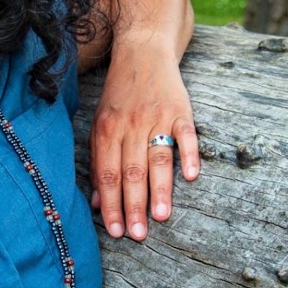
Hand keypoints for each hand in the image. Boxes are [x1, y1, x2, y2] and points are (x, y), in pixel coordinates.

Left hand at [89, 43, 199, 240]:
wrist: (142, 52)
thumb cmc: (119, 96)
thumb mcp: (100, 125)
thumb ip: (99, 162)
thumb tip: (97, 202)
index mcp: (106, 131)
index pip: (107, 175)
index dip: (110, 204)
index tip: (115, 231)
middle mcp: (129, 126)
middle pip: (131, 172)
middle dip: (133, 206)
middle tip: (138, 235)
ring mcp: (156, 117)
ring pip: (157, 158)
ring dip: (159, 189)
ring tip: (161, 217)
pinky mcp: (180, 109)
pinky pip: (186, 134)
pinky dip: (189, 154)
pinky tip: (191, 177)